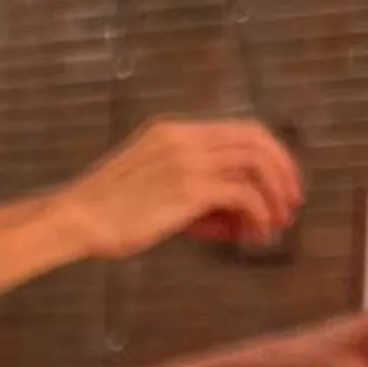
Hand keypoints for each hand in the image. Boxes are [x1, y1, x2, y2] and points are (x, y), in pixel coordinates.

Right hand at [62, 118, 303, 262]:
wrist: (76, 219)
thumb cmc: (105, 215)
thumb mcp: (149, 190)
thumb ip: (192, 197)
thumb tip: (234, 220)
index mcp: (174, 132)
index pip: (239, 130)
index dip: (269, 155)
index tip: (279, 184)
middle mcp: (186, 139)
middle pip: (256, 140)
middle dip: (282, 172)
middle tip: (291, 203)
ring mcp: (188, 161)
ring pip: (255, 165)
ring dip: (274, 196)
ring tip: (276, 225)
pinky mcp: (189, 189)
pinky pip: (243, 195)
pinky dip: (257, 215)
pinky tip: (253, 236)